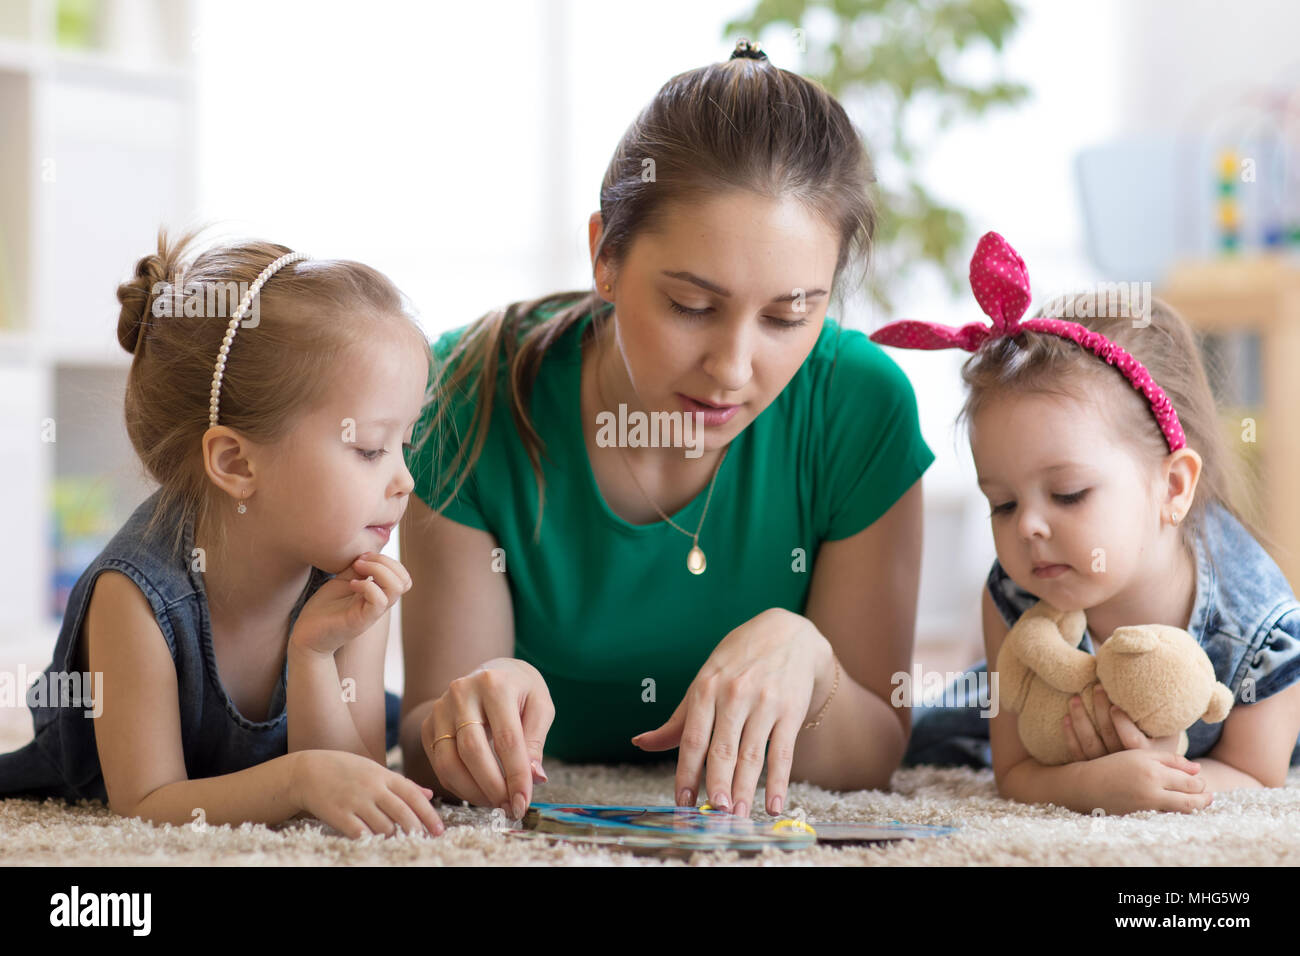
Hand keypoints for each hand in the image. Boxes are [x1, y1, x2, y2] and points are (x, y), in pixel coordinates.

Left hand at [291, 552, 411, 656]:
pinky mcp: (362, 620)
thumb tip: (369, 554)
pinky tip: (351, 585)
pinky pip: (379, 601)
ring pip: (397, 588)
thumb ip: (358, 569)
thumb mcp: (343, 581)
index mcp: (378, 593)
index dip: (387, 561)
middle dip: (386, 562)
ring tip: (357, 569)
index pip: (402, 576)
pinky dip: (367, 586)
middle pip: (405, 580)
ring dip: (378, 571)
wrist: (307, 635)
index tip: (362, 557)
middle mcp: (379, 603)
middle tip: (360, 562)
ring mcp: (372, 612)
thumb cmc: (324, 609)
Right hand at [291, 749, 444, 837]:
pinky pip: (361, 833)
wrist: (307, 771)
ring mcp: (355, 801)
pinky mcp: (338, 814)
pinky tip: (376, 843)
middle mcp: (372, 787)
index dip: (429, 814)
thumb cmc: (345, 770)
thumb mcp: (375, 770)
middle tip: (425, 841)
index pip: (414, 795)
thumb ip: (402, 783)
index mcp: (384, 775)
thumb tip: (429, 794)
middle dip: (417, 830)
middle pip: (403, 812)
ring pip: (385, 826)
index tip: (440, 830)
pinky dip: (372, 841)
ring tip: (397, 841)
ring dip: (394, 837)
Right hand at [422, 658, 553, 819]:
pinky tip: (478, 792)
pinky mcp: (429, 725)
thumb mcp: (540, 707)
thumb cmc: (521, 691)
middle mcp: (461, 692)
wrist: (494, 672)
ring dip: (472, 791)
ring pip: (449, 761)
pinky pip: (439, 764)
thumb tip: (535, 778)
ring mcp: (440, 708)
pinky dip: (458, 785)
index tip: (523, 802)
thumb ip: (536, 742)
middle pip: (473, 751)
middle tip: (509, 807)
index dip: (516, 775)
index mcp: (494, 684)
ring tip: (495, 802)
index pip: (506, 739)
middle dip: (492, 786)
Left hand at [631, 608, 832, 819]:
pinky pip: (783, 752)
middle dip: (717, 785)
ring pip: (752, 755)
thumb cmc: (738, 661)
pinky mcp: (791, 710)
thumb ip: (678, 719)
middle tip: (713, 815)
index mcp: (706, 688)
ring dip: (745, 790)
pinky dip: (778, 782)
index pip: (692, 739)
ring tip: (737, 816)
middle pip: (722, 750)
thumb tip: (641, 743)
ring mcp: (765, 703)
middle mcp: (734, 695)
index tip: (682, 803)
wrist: (788, 633)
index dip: (686, 774)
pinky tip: (774, 806)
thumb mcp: (705, 680)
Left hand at [1063, 685, 1183, 760]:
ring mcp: (1108, 770)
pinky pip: (1078, 754)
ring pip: (1090, 745)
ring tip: (1074, 698)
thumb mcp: (1170, 730)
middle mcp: (1126, 765)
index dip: (1122, 723)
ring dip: (1080, 720)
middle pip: (1108, 737)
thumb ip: (1169, 711)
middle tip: (1095, 687)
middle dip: (1099, 710)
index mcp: (1147, 756)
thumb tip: (1167, 681)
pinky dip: (1070, 737)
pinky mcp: (1094, 770)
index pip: (1132, 740)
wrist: (1154, 775)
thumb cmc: (1162, 744)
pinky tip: (1065, 718)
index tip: (1115, 705)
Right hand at [1077, 748, 1212, 814]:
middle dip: (1203, 797)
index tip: (1201, 781)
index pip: (1190, 781)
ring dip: (1196, 807)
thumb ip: (1170, 759)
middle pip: (1191, 798)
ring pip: (1183, 810)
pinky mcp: (1142, 817)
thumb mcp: (1140, 755)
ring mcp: (1147, 806)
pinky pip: (1169, 817)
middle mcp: (1152, 790)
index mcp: (1153, 771)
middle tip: (1207, 794)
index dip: (1200, 782)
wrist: (1087, 785)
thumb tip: (1197, 769)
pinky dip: (1179, 813)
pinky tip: (1181, 808)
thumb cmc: (1113, 766)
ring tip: (1200, 802)